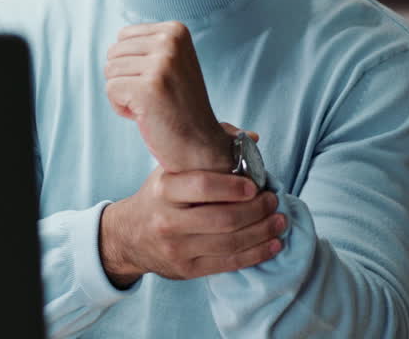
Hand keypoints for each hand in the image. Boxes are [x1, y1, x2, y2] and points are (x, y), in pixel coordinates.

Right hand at [100, 167, 285, 286]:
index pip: (201, 186)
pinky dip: (256, 254)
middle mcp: (167, 220)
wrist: (128, 236)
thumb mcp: (170, 169)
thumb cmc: (158, 198)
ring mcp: (177, 248)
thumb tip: (250, 138)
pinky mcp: (187, 270)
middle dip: (257, 210)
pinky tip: (272, 245)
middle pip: (223, 219)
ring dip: (262, 232)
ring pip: (229, 243)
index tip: (255, 185)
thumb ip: (206, 150)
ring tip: (279, 221)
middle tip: (274, 200)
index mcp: (164, 189)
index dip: (233, 186)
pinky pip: (228, 264)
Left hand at [105, 22, 230, 172]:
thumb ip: (147, 46)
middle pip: (114, 53)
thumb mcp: (171, 62)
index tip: (158, 80)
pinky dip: (122, 107)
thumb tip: (113, 45)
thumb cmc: (178, 105)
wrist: (201, 143)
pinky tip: (145, 114)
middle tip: (154, 95)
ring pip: (110, 71)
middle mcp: (170, 42)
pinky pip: (111, 90)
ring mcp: (161, 65)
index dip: (133, 64)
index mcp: (176, 30)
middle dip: (126, 78)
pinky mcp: (148, 88)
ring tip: (151, 104)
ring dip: (124, 93)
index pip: (123, 36)